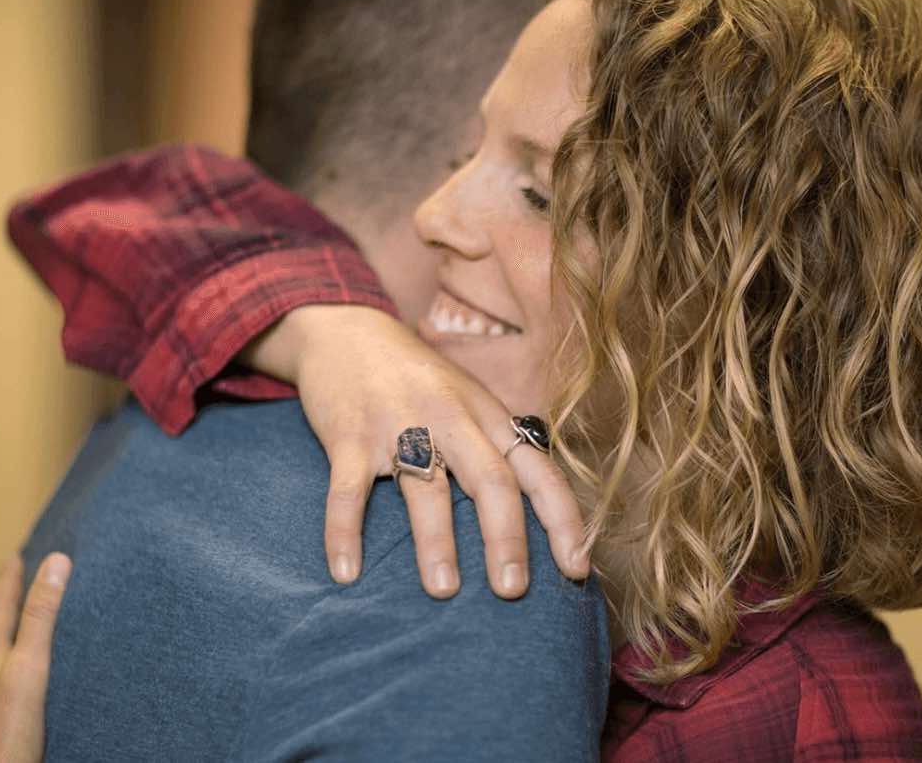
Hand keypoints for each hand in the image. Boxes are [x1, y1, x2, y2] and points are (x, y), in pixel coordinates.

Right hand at [245, 305, 586, 598]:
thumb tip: (537, 524)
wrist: (348, 331)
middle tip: (513, 590)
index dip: (562, 521)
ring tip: (444, 590)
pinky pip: (348, 490)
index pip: (538, 472)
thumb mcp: (471, 403)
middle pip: (490, 480)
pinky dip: (345, 532)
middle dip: (506, 538)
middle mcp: (452, 419)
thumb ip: (498, 451)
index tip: (576, 569)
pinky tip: (346, 572)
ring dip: (436, 542)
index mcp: (490, 418)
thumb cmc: (420, 382)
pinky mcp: (349, 434)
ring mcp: (399, 425)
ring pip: (425, 488)